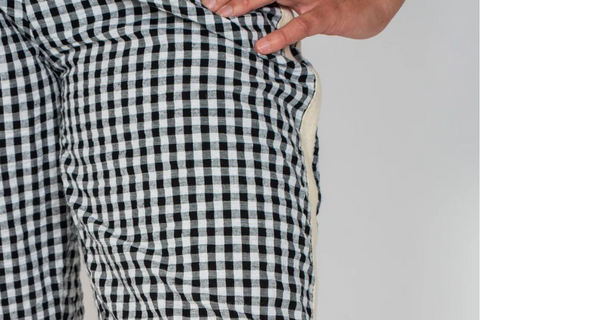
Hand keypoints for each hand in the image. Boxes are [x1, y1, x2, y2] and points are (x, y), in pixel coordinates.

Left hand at [202, 0, 405, 54]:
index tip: (208, 3)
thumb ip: (284, 20)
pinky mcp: (328, 12)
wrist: (381, 3)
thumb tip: (257, 41)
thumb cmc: (342, 8)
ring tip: (223, 15)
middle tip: (207, 6)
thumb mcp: (309, 12)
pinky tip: (261, 46)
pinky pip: (302, 24)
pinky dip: (281, 35)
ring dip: (247, 4)